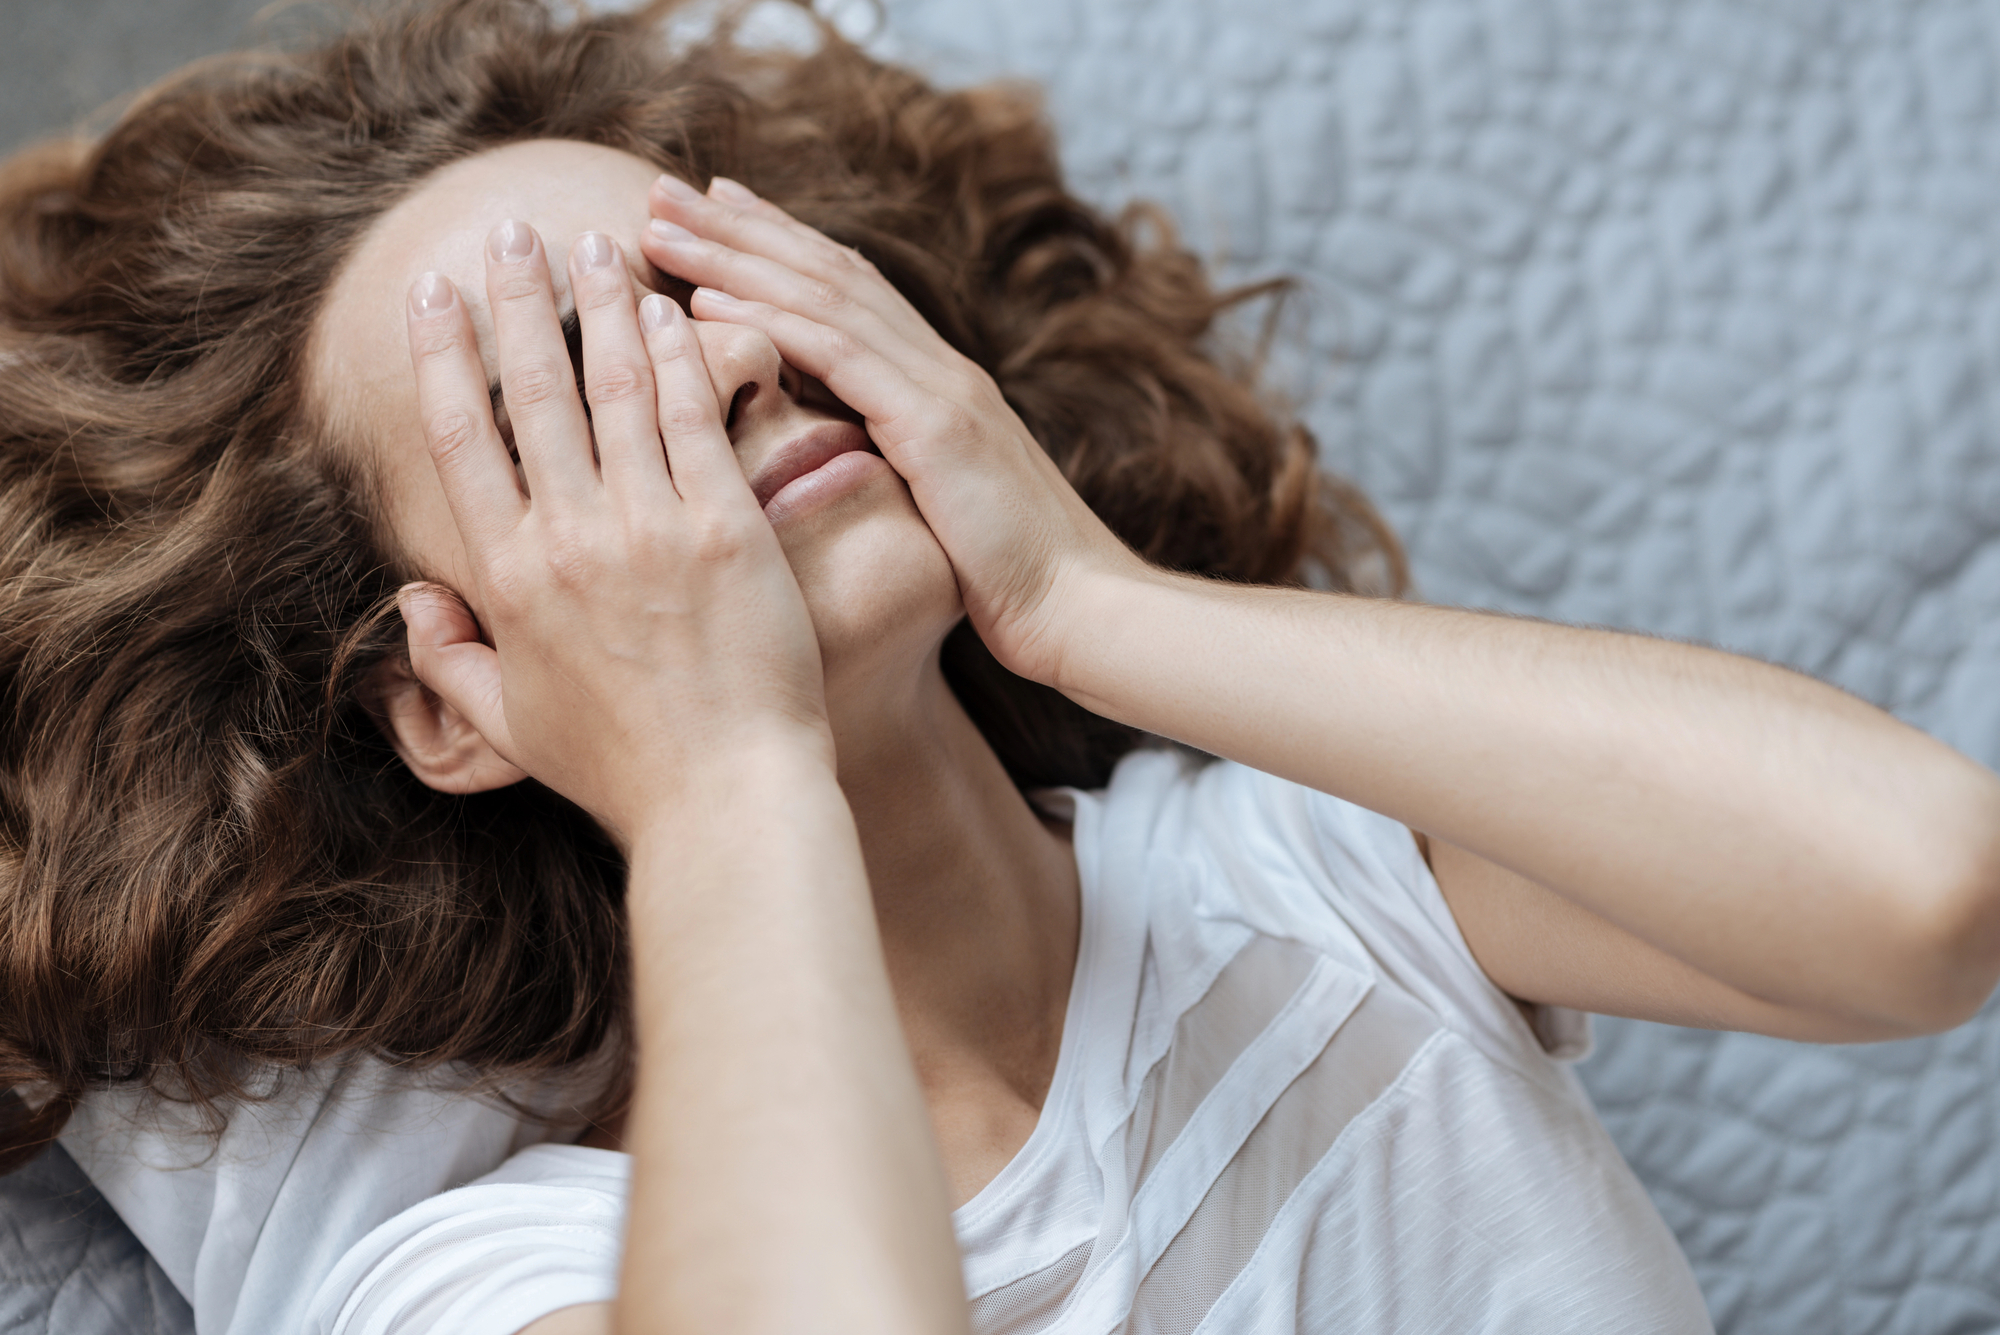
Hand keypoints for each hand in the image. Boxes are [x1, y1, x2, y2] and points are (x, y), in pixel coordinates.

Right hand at [401, 220, 829, 843]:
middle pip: (532, 390)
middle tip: (511, 232)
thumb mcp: (508, 727)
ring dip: (600, 305)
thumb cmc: (621, 770)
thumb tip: (412, 605)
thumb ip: (449, 662)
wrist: (726, 797)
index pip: (462, 438)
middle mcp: (571, 538)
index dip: (444, 356)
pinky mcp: (727, 528)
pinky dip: (679, 358)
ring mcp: (651, 528)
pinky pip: (696, 420)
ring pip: (616, 388)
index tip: (435, 293)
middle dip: (518, 300)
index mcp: (509, 577)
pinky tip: (669, 310)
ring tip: (594, 243)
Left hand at [638, 175, 1143, 686]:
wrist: (1087, 611)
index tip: (719, 211)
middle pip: (828, 271)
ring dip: (734, 254)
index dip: (783, 244)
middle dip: (742, 227)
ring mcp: (941, 389)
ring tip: (662, 222)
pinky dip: (766, 319)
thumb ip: (908, 473)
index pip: (852, 291)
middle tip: (665, 190)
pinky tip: (704, 300)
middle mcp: (942, 369)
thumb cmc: (1019, 586)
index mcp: (943, 388)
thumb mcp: (952, 514)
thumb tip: (858, 467)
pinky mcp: (934, 426)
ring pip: (821, 296)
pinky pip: (835, 355)